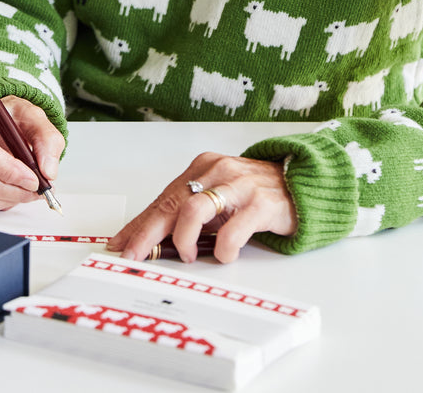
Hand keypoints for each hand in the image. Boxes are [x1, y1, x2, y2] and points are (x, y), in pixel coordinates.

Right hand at [0, 96, 64, 211]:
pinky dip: (1, 200)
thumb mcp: (34, 116)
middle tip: (38, 188)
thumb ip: (47, 140)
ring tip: (28, 187)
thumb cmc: (10, 117)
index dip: (10, 171)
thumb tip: (48, 172)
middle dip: (16, 190)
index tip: (33, 178)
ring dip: (12, 198)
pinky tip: (12, 186)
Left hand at [108, 151, 296, 263]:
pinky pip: (234, 228)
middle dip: (148, 232)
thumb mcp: (219, 198)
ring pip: (196, 209)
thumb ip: (191, 213)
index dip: (140, 223)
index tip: (120, 243)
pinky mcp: (262, 203)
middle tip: (134, 255)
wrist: (302, 183)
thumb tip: (154, 241)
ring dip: (184, 238)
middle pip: (172, 202)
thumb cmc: (255, 194)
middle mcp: (217, 171)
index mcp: (202, 168)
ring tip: (186, 255)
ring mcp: (239, 185)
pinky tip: (224, 255)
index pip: (163, 198)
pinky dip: (223, 247)